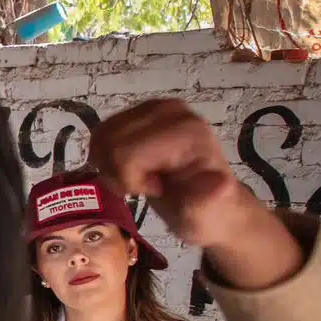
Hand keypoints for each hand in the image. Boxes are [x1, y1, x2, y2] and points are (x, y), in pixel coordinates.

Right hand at [90, 98, 302, 289]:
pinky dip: (105, 155)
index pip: (125, 154)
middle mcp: (170, 111)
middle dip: (116, 172)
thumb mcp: (205, 214)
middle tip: (142, 186)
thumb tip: (219, 184)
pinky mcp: (140, 111)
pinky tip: (128, 167)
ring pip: (102, 136)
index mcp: (187, 133)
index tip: (154, 189)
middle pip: (110, 142)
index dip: (128, 180)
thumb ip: (207, 200)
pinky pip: (103, 131)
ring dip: (108, 164)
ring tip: (135, 177)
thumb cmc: (204, 212)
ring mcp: (153, 106)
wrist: (210, 200)